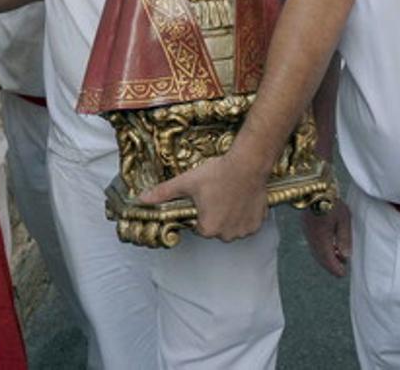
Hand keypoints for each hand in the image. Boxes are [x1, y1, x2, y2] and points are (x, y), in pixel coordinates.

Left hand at [138, 152, 268, 240]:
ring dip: (229, 216)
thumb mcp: (186, 182)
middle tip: (216, 194)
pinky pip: (246, 224)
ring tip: (229, 195)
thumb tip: (142, 199)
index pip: (197, 226)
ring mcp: (243, 230)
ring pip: (231, 227)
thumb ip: (163, 193)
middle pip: (214, 228)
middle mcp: (226, 235)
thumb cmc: (218, 173)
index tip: (204, 198)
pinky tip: (241, 199)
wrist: (248, 164)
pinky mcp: (257, 223)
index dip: (199, 211)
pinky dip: (243, 215)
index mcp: (207, 228)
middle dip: (214, 214)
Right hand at [301, 200, 351, 276]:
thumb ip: (344, 239)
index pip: (328, 259)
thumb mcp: (344, 219)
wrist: (313, 186)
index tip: (342, 274)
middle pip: (320, 257)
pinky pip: (313, 243)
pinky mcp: (305, 226)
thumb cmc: (332, 201)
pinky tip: (327, 247)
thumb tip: (345, 257)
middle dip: (330, 265)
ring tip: (336, 259)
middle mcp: (311, 237)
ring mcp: (307, 231)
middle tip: (340, 270)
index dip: (335, 268)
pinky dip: (320, 250)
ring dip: (325, 258)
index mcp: (321, 238)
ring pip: (315, 251)